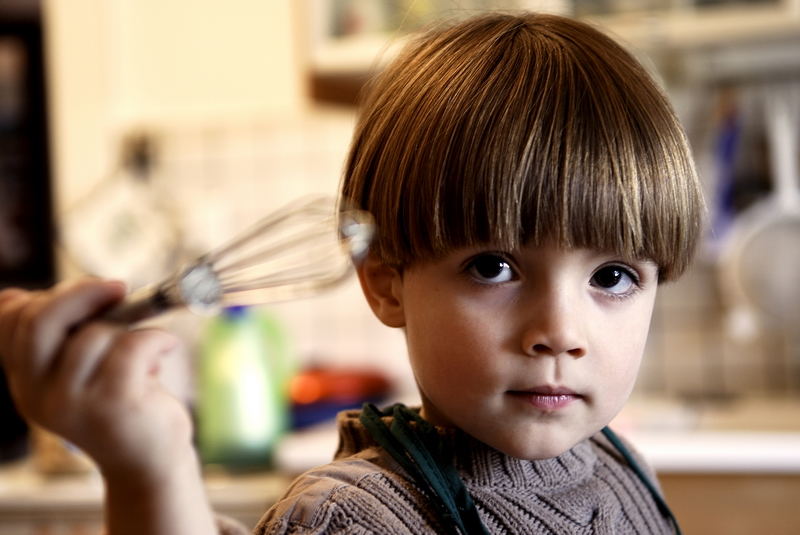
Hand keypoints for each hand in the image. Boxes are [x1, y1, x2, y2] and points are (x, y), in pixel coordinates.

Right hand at [0, 279, 193, 482]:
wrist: (150, 463)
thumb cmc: (121, 404)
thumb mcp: (78, 372)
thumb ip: (56, 338)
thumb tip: (13, 295)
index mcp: (26, 383)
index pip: (11, 322)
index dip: (47, 295)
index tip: (84, 291)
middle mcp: (38, 396)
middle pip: (40, 321)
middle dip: (81, 292)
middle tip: (117, 288)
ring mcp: (73, 403)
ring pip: (94, 333)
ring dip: (130, 328)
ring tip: (147, 346)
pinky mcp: (114, 404)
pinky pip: (132, 345)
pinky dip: (156, 337)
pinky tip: (167, 346)